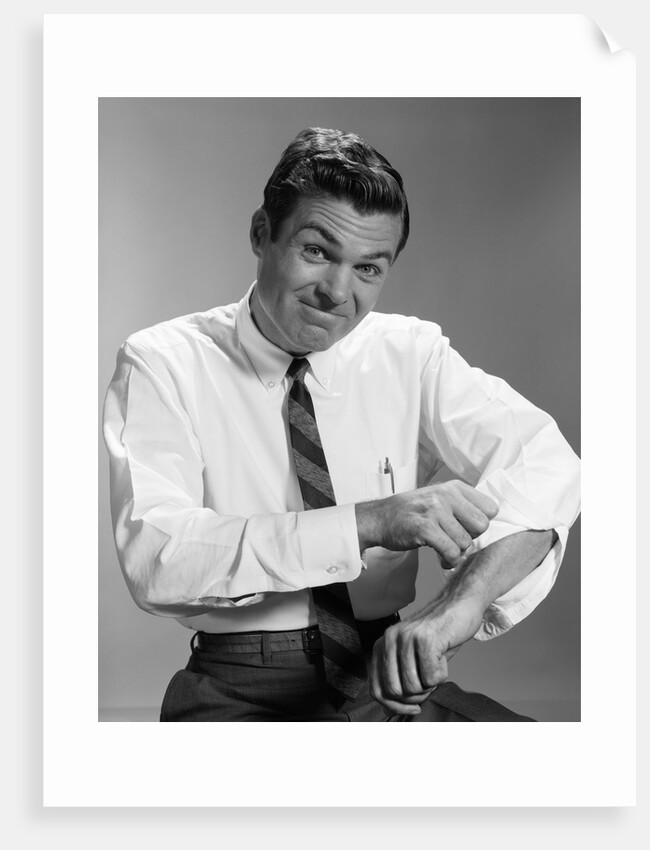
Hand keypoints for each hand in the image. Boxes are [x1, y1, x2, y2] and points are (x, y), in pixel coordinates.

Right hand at [356, 480, 497, 567]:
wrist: (380, 517)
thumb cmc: (413, 512)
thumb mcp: (439, 498)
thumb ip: (463, 505)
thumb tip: (490, 521)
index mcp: (454, 487)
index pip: (490, 508)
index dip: (480, 523)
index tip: (466, 528)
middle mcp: (446, 495)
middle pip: (482, 525)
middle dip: (471, 538)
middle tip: (455, 539)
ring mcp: (434, 511)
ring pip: (466, 542)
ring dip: (457, 552)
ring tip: (444, 549)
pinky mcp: (425, 528)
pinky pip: (451, 552)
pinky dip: (448, 560)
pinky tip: (440, 557)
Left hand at [369, 597, 483, 715]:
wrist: (460, 605)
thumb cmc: (439, 634)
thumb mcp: (412, 657)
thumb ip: (398, 677)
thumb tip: (389, 708)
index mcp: (382, 645)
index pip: (376, 689)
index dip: (393, 706)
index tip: (412, 709)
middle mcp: (389, 639)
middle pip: (394, 691)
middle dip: (414, 698)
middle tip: (428, 685)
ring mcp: (406, 638)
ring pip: (413, 687)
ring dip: (430, 685)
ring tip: (437, 665)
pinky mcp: (425, 640)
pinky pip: (432, 678)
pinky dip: (442, 675)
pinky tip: (443, 658)